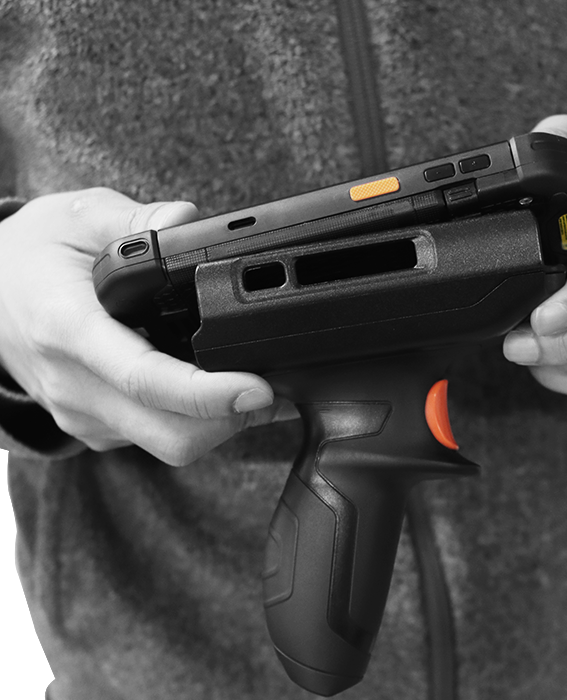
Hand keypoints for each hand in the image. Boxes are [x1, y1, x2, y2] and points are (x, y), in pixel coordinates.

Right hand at [0, 188, 296, 464]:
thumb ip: (134, 221)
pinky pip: (154, 439)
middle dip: (231, 420)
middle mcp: (74, 385)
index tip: (257, 387)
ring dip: (218, 425)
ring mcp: (82, 413)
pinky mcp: (93, 426)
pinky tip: (209, 387)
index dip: (208, 393)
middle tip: (269, 385)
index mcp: (68, 329)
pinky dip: (194, 422)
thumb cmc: (30, 256)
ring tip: (246, 384)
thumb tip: (187, 224)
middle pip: (169, 435)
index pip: (144, 379)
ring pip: (167, 444)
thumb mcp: (77, 216)